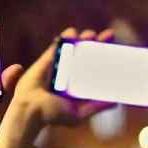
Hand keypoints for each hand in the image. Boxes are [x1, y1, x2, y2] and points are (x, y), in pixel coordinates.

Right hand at [0, 28, 114, 147]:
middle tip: (108, 35)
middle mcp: (71, 73)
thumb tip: (116, 103)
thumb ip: (96, 107)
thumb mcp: (78, 114)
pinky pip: (58, 44)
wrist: (31, 110)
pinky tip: (73, 32)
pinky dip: (66, 36)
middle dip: (99, 43)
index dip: (106, 57)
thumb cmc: (53, 115)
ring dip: (84, 38)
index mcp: (79, 84)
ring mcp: (60, 64)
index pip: (96, 67)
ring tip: (90, 35)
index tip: (116, 49)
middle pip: (88, 53)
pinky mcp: (48, 58)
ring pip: (75, 46)